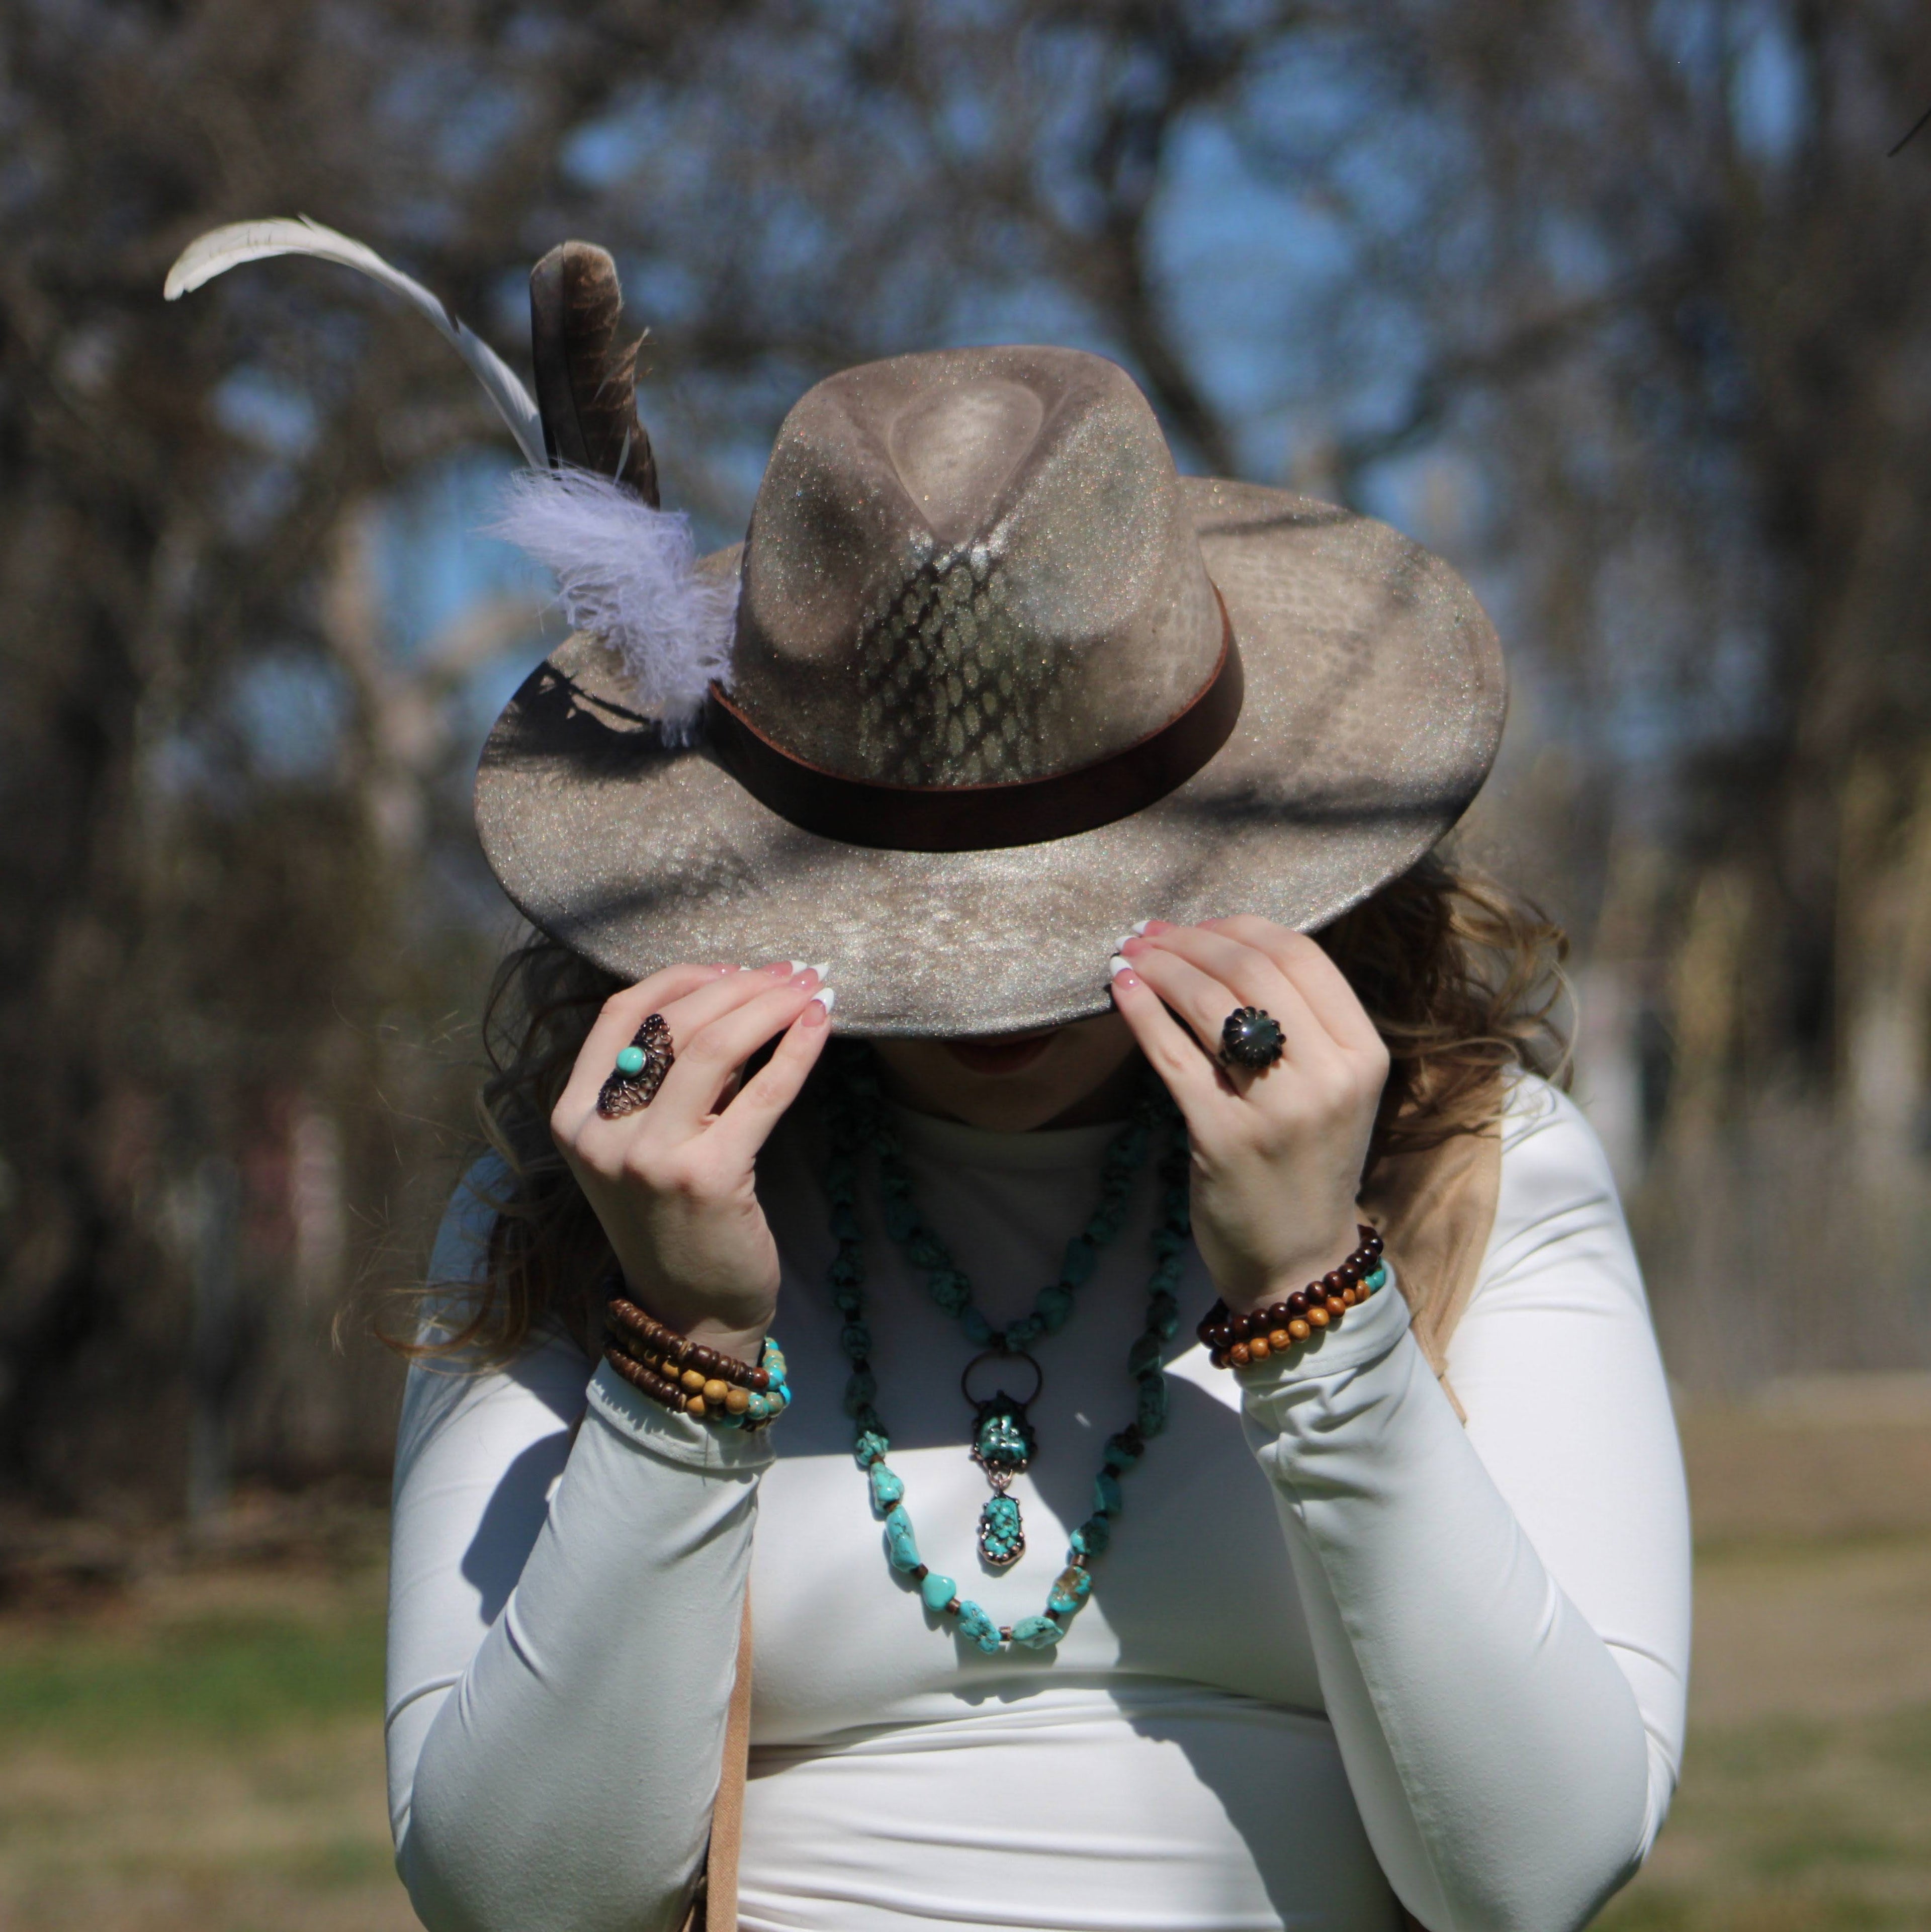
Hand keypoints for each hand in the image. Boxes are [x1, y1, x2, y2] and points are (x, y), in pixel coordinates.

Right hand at [550, 960, 833, 1358]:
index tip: (732, 967)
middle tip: (791, 973)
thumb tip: (734, 996)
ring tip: (811, 989)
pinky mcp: (707, 1178)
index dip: (681, 978)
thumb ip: (671, 1080)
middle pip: (673, 1022)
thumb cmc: (675, 1219)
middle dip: (740, 985)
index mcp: (574, 1116)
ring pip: (714, 1046)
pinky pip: (761, 1094)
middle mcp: (602, 1134)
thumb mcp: (650, 1142)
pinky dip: (795, 1050)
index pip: (621, 1014)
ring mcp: (650, 1157)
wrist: (689, 1312)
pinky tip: (821, 1025)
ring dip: (770, 1005)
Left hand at [1109, 918, 1388, 1313]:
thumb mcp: (1330, 1089)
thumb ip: (1299, 1024)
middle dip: (1191, 940)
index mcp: (1363, 1055)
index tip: (1200, 925)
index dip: (1241, 927)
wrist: (1299, 1262)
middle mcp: (1328, 1076)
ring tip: (1130, 954)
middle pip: (1251, 969)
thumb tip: (1223, 946)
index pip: (1301, 956)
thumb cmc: (1306, 1164)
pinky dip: (1141, 1012)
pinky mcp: (1223, 1137)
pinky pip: (1172, 1055)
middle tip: (1150, 932)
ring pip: (1209, 1003)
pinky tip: (1120, 988)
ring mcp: (1277, 1109)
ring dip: (1161, 966)